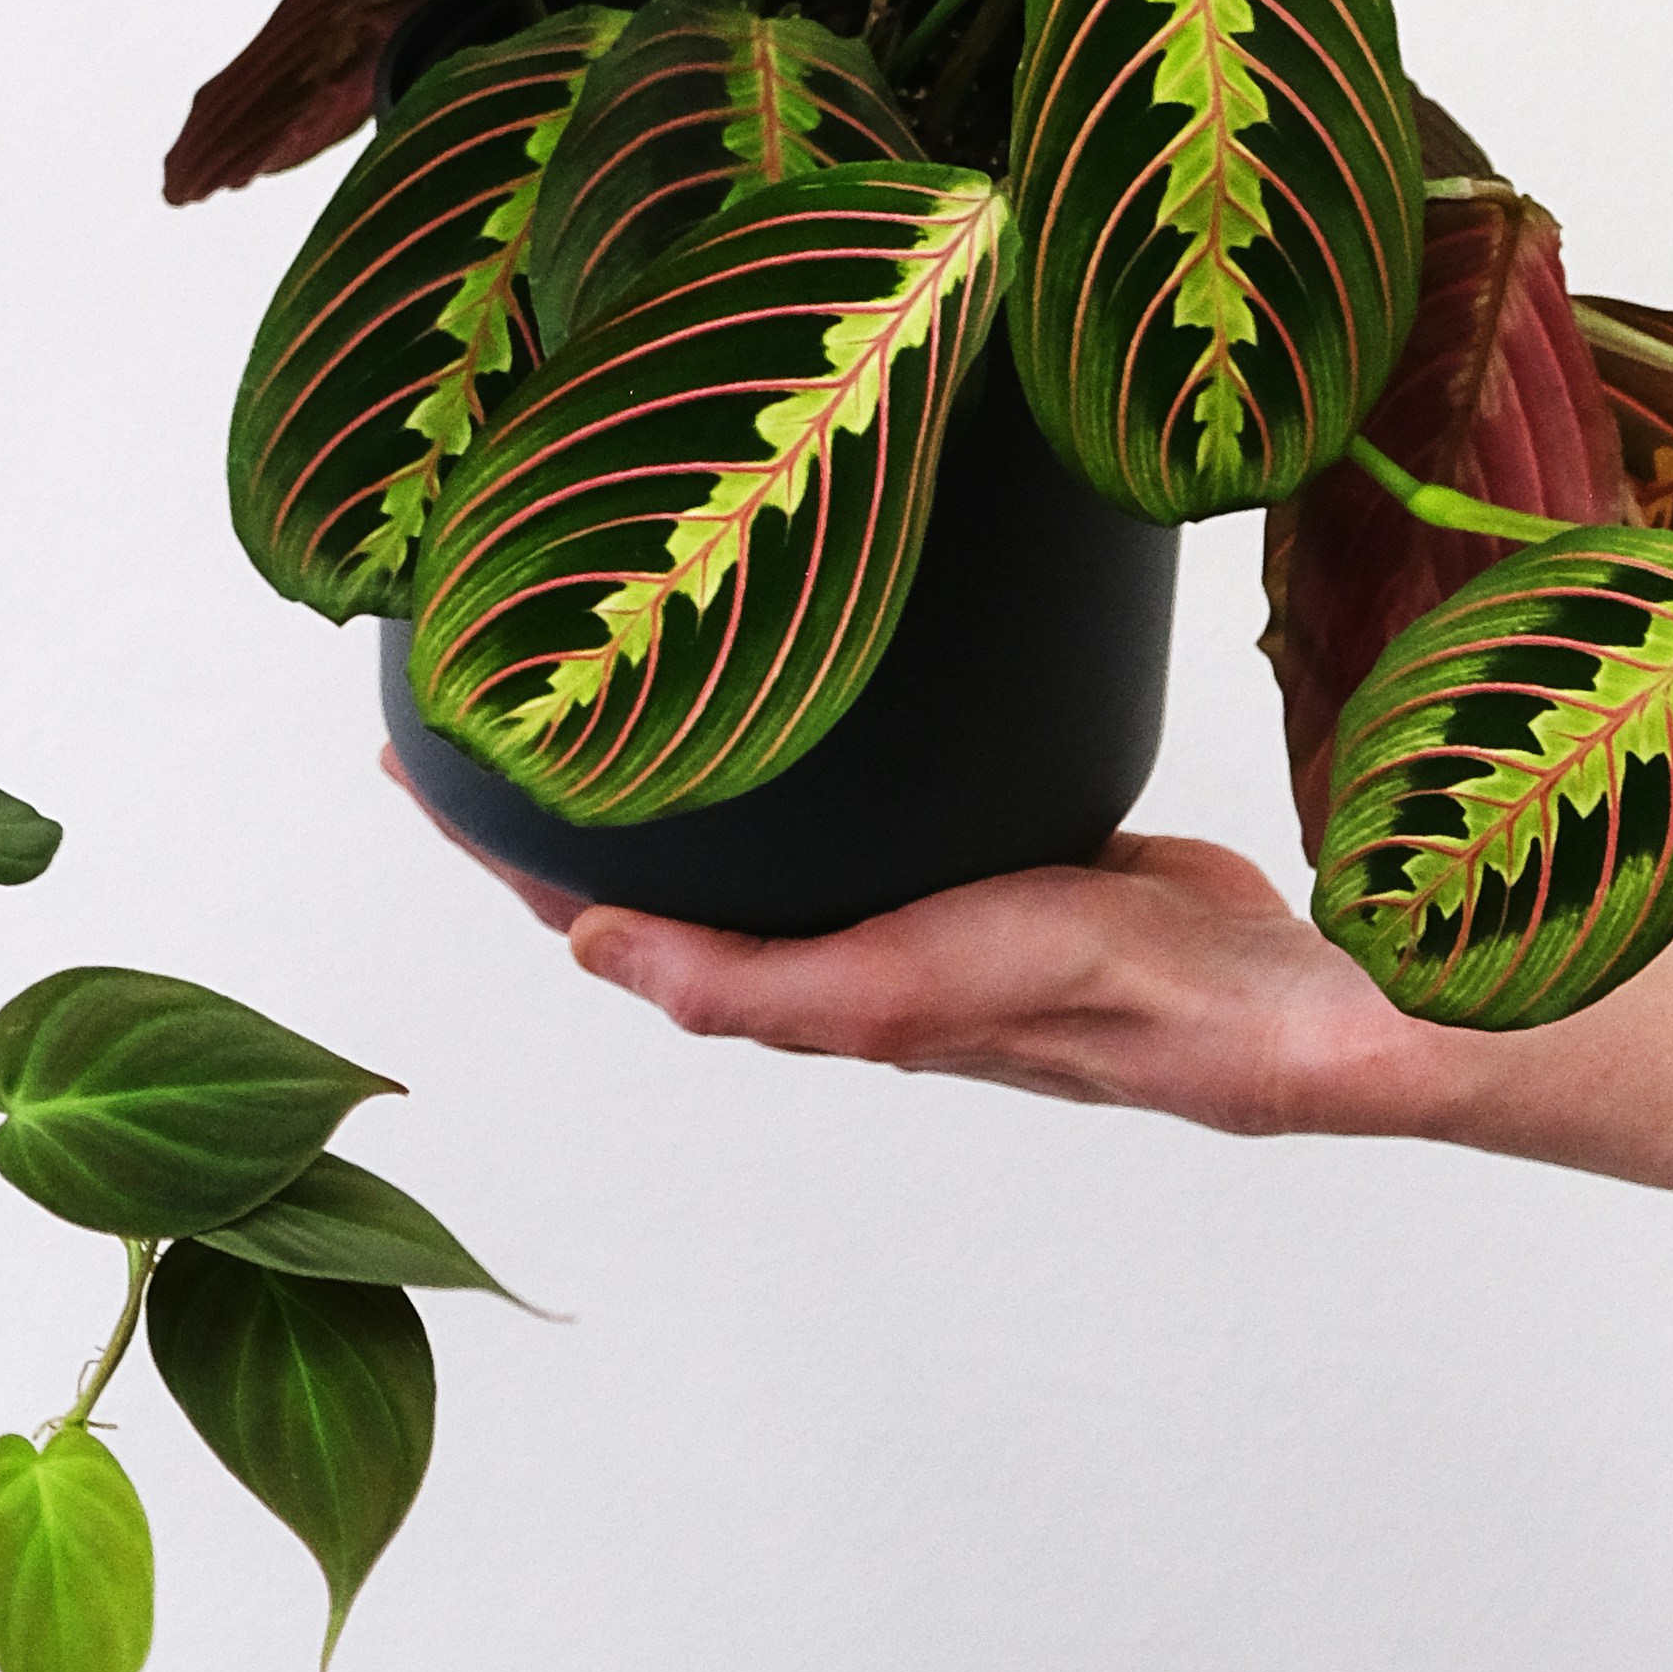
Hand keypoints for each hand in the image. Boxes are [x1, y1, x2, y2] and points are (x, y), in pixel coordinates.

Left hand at [391, 751, 1426, 1138]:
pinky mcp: (975, 840)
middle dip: (550, 795)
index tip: (408, 758)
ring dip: (662, 769)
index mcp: (794, 983)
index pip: (602, 913)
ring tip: (594, 676)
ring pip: (743, 823)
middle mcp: (831, 939)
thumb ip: (753, 987)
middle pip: (652, 860)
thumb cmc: (1091, 995)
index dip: (499, 848)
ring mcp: (901, 891)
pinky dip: (780, 748)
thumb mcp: (900, 989)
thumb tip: (593, 948)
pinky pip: (842, 789)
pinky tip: (778, 686)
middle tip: (462, 689)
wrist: (1265, 991)